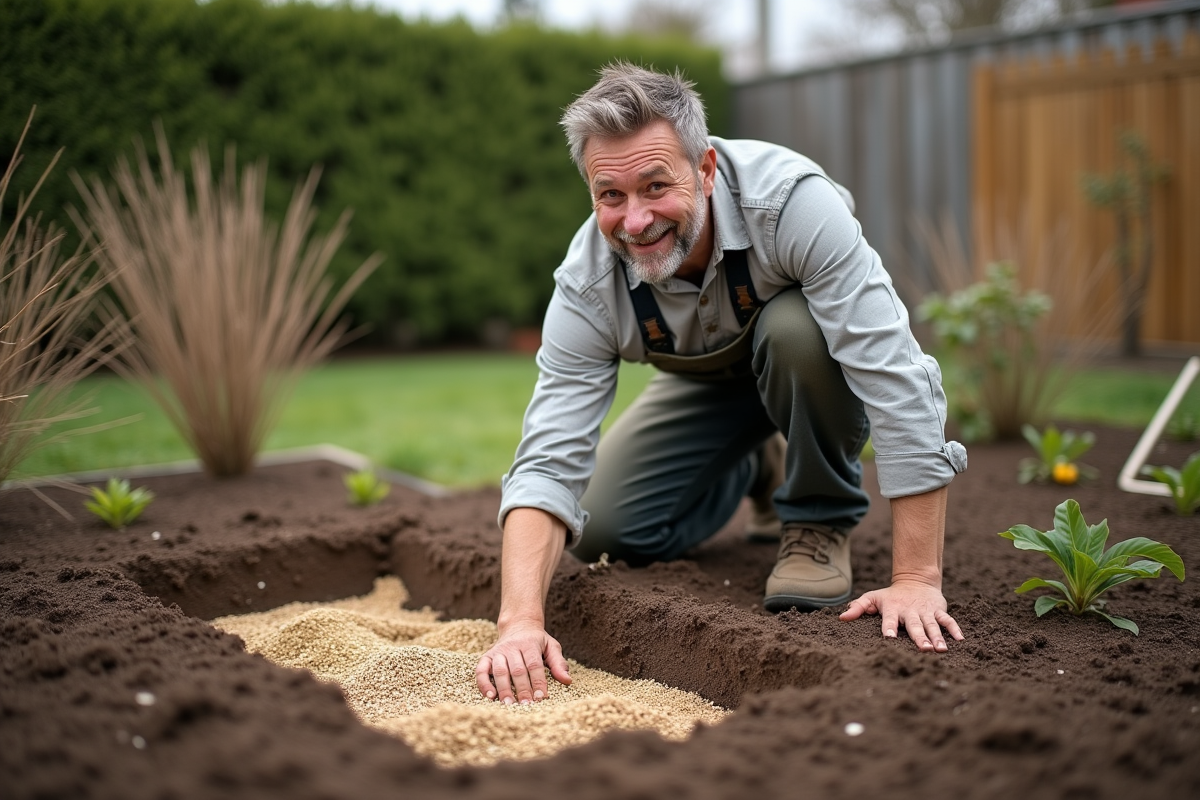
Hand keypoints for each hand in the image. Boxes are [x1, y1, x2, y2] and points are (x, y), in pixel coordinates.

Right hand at [475, 622, 571, 703]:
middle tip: (526, 706)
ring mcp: (498, 651)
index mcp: (529, 643)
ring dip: (504, 689)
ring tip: (509, 705)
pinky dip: (483, 683)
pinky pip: (481, 670)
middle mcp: (512, 647)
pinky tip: (490, 696)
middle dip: (522, 689)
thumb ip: (558, 663)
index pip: (534, 664)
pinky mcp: (486, 657)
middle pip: (517, 670)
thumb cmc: (537, 641)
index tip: (541, 697)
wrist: (518, 625)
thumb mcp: (551, 646)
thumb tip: (567, 680)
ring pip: (499, 671)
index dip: (537, 681)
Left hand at [839, 579, 963, 651]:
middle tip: (924, 649)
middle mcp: (910, 611)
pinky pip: (947, 620)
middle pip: (915, 625)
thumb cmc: (890, 596)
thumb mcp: (872, 598)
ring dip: (937, 637)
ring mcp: (925, 611)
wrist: (915, 581)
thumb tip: (842, 617)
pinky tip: (960, 640)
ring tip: (941, 650)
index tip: (890, 638)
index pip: (890, 619)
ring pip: (932, 625)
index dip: (889, 628)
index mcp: (893, 609)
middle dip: (919, 637)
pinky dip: (954, 628)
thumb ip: (858, 607)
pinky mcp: (938, 610)